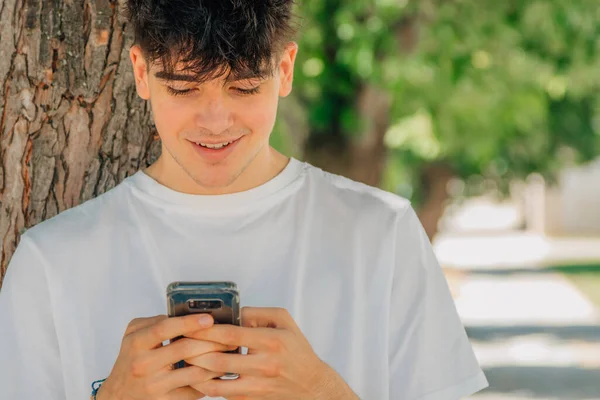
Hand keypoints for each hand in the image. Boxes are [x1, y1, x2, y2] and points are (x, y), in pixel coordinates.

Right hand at [97, 314, 236, 399]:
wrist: (117, 397)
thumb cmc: (130, 360)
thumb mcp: (133, 336)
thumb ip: (153, 322)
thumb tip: (183, 316)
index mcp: (136, 343)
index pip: (164, 328)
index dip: (189, 322)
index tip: (209, 318)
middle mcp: (143, 365)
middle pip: (185, 349)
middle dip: (212, 342)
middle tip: (230, 338)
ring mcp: (154, 386)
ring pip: (195, 373)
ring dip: (216, 363)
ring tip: (230, 355)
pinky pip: (194, 392)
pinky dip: (209, 382)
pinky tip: (218, 374)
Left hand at [185, 307, 358, 399]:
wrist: (311, 384)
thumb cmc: (296, 349)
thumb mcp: (284, 321)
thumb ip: (257, 313)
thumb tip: (231, 313)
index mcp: (272, 341)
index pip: (232, 335)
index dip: (207, 330)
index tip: (190, 325)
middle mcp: (265, 365)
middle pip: (219, 360)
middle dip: (194, 352)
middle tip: (179, 344)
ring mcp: (258, 385)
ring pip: (217, 383)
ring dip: (196, 373)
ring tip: (183, 362)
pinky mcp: (253, 399)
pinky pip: (223, 395)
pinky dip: (207, 387)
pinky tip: (197, 377)